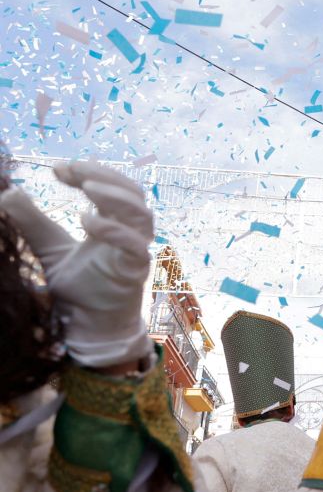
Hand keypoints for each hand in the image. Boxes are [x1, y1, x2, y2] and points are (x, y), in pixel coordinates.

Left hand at [0, 162, 154, 367]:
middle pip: (132, 193)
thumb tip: (9, 193)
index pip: (111, 187)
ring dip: (116, 196)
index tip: (59, 168)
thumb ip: (33, 222)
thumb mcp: (48, 249)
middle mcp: (130, 231)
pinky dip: (115, 230)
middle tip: (75, 168)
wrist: (88, 323)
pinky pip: (136, 245)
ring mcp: (136, 249)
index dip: (89, 172)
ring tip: (88, 186)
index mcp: (113, 222)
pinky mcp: (136, 269)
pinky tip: (89, 220)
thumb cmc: (77, 286)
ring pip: (141, 213)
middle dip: (105, 175)